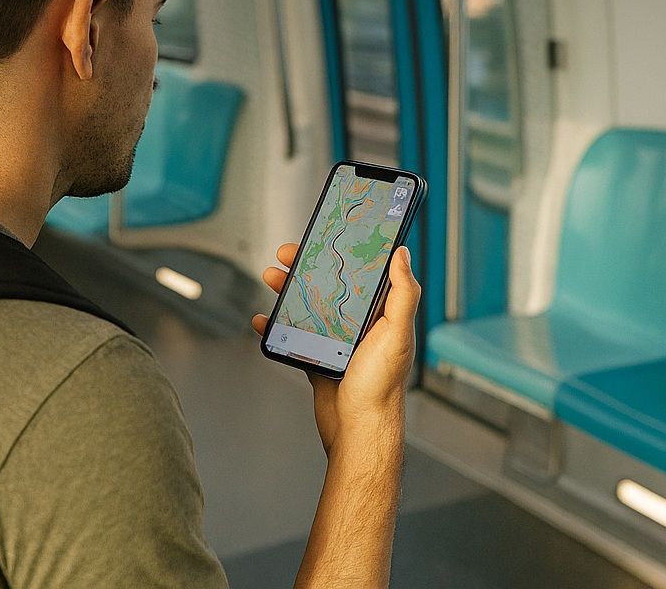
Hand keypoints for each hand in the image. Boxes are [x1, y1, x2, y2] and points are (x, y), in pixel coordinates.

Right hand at [252, 242, 420, 455]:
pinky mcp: (319, 358)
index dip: (342, 251)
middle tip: (287, 253)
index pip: (361, 271)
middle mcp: (360, 323)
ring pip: (308, 306)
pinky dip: (277, 326)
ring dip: (288, 290)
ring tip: (271, 278)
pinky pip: (294, 336)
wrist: (358, 431)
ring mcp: (338, 341)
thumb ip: (403, 294)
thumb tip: (402, 253)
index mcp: (381, 312)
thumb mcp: (397, 333)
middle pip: (329, 284)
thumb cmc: (382, 385)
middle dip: (306, 266)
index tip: (324, 235)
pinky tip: (263, 320)